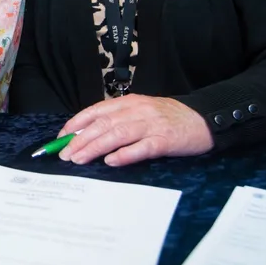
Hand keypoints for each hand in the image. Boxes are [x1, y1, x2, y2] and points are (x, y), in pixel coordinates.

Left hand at [57, 95, 213, 166]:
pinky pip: (142, 147)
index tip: (61, 138)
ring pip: (118, 134)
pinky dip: (125, 154)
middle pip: (103, 124)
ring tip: (79, 159)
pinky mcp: (165, 140)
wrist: (204, 119)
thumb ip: (117, 121)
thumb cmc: (168, 119)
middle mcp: (138, 111)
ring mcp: (152, 124)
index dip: (76, 124)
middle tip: (65, 154)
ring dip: (95, 147)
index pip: (96, 111)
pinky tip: (111, 161)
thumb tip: (86, 136)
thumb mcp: (140, 112)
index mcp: (129, 102)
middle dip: (81, 139)